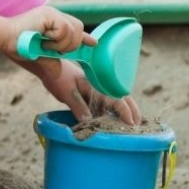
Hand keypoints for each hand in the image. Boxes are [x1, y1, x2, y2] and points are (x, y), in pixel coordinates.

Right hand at [4, 5, 94, 54]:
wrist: (4, 38)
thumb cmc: (17, 46)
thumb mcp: (38, 56)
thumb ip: (51, 60)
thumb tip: (58, 73)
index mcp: (53, 23)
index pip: (74, 29)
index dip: (85, 37)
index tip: (94, 43)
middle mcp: (55, 16)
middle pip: (78, 29)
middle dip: (70, 45)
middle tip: (53, 49)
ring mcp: (53, 13)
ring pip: (73, 31)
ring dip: (61, 44)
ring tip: (45, 44)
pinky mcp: (50, 13)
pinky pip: (64, 30)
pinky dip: (56, 39)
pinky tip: (44, 39)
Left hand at [24, 57, 142, 125]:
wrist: (49, 65)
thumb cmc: (58, 77)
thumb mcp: (67, 92)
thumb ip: (78, 106)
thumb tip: (88, 121)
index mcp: (97, 85)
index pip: (116, 99)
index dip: (125, 112)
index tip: (132, 123)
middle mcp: (100, 87)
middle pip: (122, 98)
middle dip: (132, 110)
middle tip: (139, 124)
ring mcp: (96, 89)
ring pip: (116, 99)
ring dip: (125, 109)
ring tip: (132, 122)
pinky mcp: (90, 92)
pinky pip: (106, 102)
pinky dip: (113, 109)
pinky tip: (114, 118)